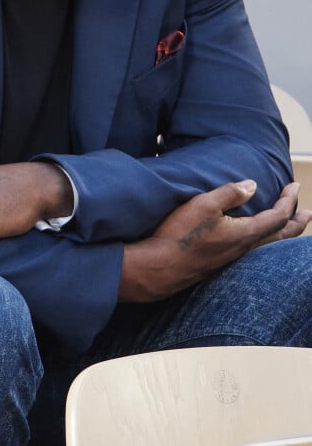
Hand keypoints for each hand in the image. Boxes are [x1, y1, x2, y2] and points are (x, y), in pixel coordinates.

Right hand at [119, 180, 311, 302]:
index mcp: (243, 234)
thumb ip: (230, 193)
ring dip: (283, 235)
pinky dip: (265, 242)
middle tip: (309, 215)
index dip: (288, 200)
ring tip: (288, 228)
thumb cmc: (179, 236)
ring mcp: (231, 259)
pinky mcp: (219, 263)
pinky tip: (254, 240)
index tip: (294, 185)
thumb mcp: (203, 205)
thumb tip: (252, 185)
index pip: (277, 216)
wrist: (157, 269)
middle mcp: (243, 249)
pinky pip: (254, 252)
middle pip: (279, 237)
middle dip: (296, 224)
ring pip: (267, 247)